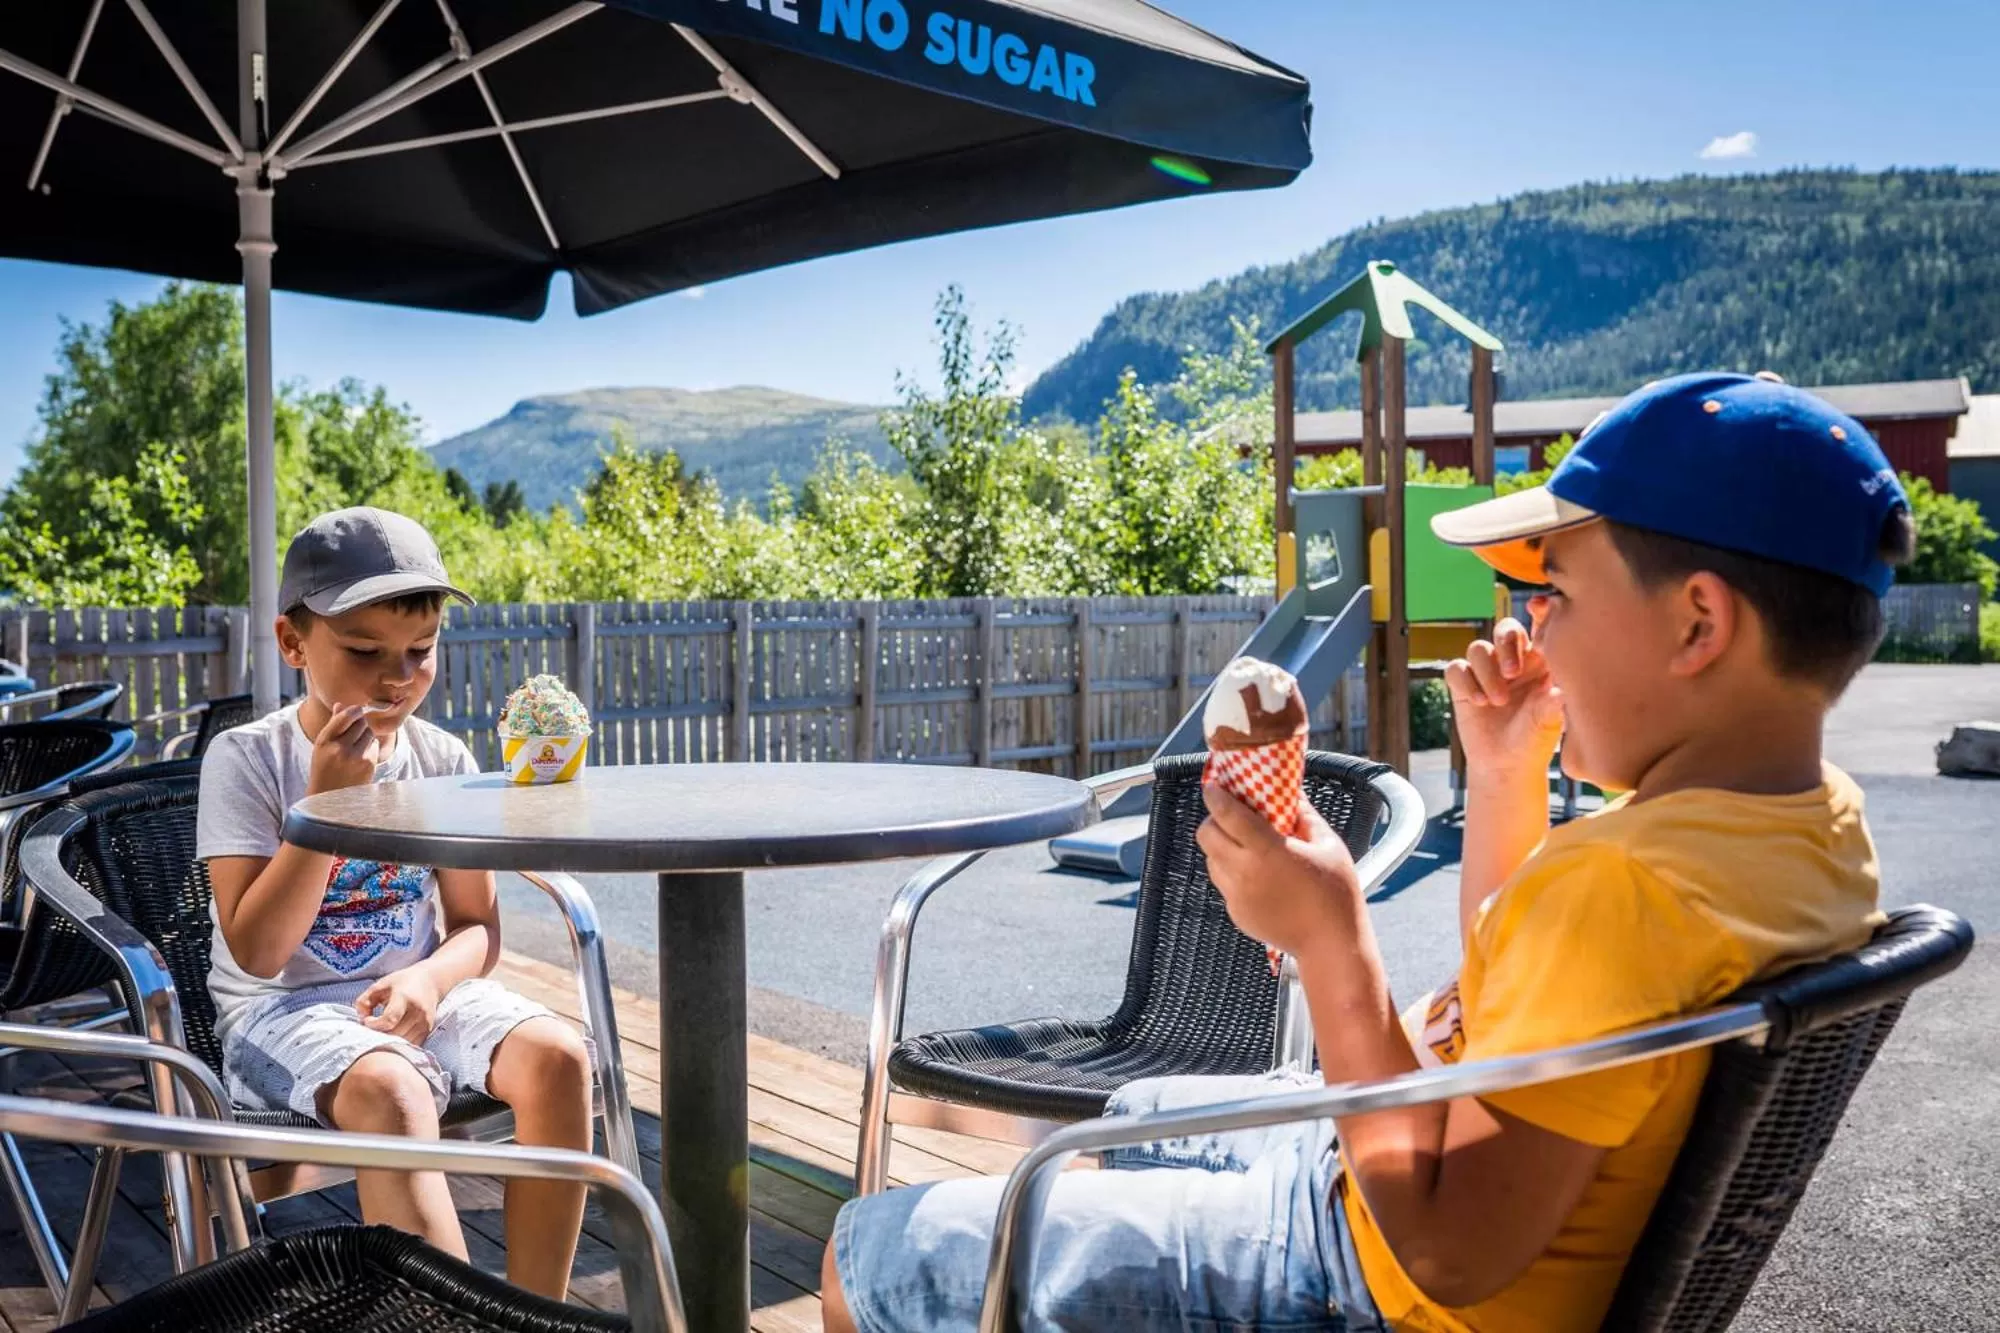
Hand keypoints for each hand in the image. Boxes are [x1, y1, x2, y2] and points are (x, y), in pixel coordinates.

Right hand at [307, 702, 380, 795]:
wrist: (328, 799)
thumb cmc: (324, 769)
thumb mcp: (322, 747)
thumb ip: (333, 726)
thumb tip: (342, 705)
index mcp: (324, 741)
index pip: (345, 716)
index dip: (354, 710)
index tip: (357, 710)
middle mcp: (339, 748)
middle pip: (361, 722)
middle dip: (360, 725)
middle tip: (353, 735)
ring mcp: (355, 756)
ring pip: (369, 733)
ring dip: (365, 737)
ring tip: (354, 749)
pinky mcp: (368, 764)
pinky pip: (374, 746)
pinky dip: (369, 749)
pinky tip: (359, 759)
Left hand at [355, 968, 442, 1044]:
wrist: (430, 981)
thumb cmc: (402, 982)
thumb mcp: (380, 985)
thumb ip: (364, 1001)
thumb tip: (362, 1019)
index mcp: (405, 997)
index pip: (389, 1019)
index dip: (374, 1025)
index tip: (367, 1021)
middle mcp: (418, 1011)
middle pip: (395, 1034)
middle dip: (378, 1036)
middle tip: (370, 1031)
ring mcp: (425, 1022)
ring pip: (403, 1043)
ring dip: (388, 1043)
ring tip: (380, 1035)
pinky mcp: (427, 1030)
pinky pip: (410, 1045)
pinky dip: (399, 1045)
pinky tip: (391, 1038)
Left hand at [1197, 785, 1361, 958]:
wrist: (1331, 944)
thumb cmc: (1336, 893)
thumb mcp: (1328, 845)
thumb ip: (1305, 815)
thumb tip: (1291, 793)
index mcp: (1267, 850)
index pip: (1226, 814)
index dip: (1215, 795)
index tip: (1213, 785)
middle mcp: (1244, 872)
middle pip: (1206, 835)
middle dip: (1214, 821)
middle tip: (1232, 817)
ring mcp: (1236, 895)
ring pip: (1211, 860)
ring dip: (1221, 847)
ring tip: (1248, 847)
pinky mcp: (1236, 913)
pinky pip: (1223, 884)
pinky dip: (1231, 873)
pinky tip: (1257, 875)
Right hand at [1444, 610, 1564, 779]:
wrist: (1507, 766)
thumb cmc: (1535, 741)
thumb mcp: (1549, 722)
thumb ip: (1552, 702)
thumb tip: (1559, 690)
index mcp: (1541, 661)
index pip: (1540, 626)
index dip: (1540, 612)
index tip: (1537, 608)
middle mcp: (1514, 661)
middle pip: (1505, 628)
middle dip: (1506, 644)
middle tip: (1513, 673)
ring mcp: (1487, 672)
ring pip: (1478, 647)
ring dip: (1486, 672)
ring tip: (1497, 701)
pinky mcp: (1464, 685)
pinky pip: (1457, 668)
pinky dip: (1466, 682)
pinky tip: (1478, 702)